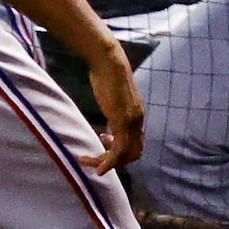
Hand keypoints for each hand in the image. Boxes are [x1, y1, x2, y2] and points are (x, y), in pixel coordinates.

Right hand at [79, 34, 142, 172]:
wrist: (108, 61)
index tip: (103, 139)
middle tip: (97, 158)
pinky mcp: (122, 122)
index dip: (122, 149)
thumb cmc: (107, 72)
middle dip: (116, 161)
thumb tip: (109, 99)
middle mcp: (138, 121)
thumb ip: (115, 102)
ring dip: (108, 164)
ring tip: (90, 162)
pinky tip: (98, 167)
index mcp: (137, 114)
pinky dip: (109, 163)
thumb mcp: (114, 92)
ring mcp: (131, 122)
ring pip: (125, 155)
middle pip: (134, 153)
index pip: (136, 142)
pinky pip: (118, 151)